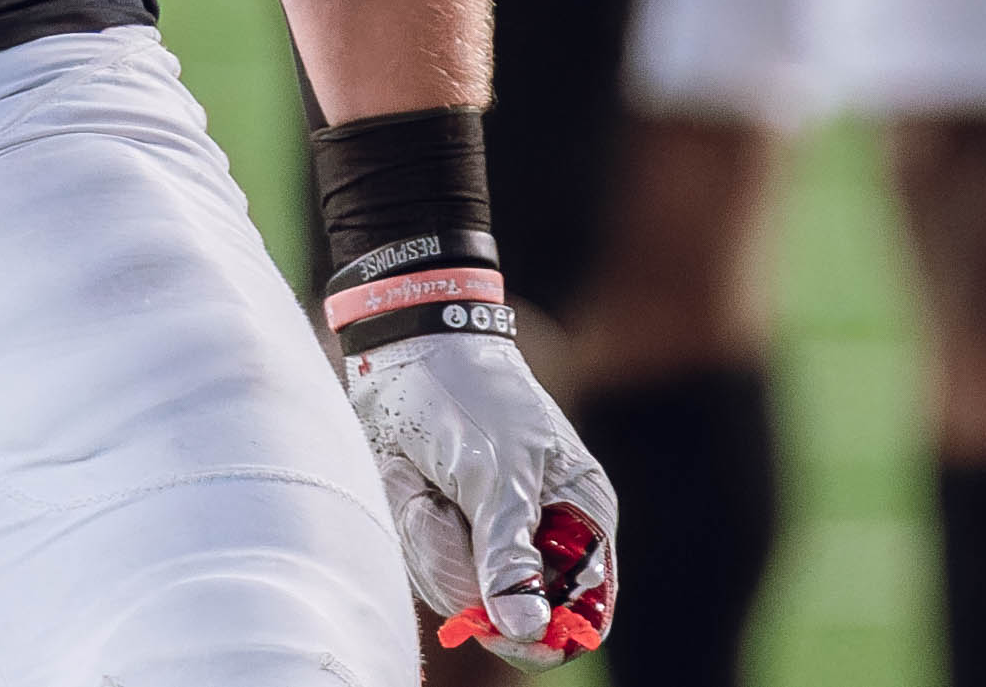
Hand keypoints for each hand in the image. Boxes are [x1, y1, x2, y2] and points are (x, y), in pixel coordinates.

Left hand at [344, 330, 614, 665]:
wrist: (403, 351)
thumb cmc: (470, 396)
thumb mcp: (496, 474)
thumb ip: (510, 556)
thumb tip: (529, 631)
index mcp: (580, 517)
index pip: (582, 614)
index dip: (542, 633)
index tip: (493, 620)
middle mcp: (539, 536)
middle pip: (507, 613)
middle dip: (462, 565)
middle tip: (442, 505)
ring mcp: (488, 537)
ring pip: (457, 592)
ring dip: (428, 538)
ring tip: (426, 481)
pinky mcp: (446, 531)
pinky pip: (426, 565)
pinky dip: (410, 527)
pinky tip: (411, 483)